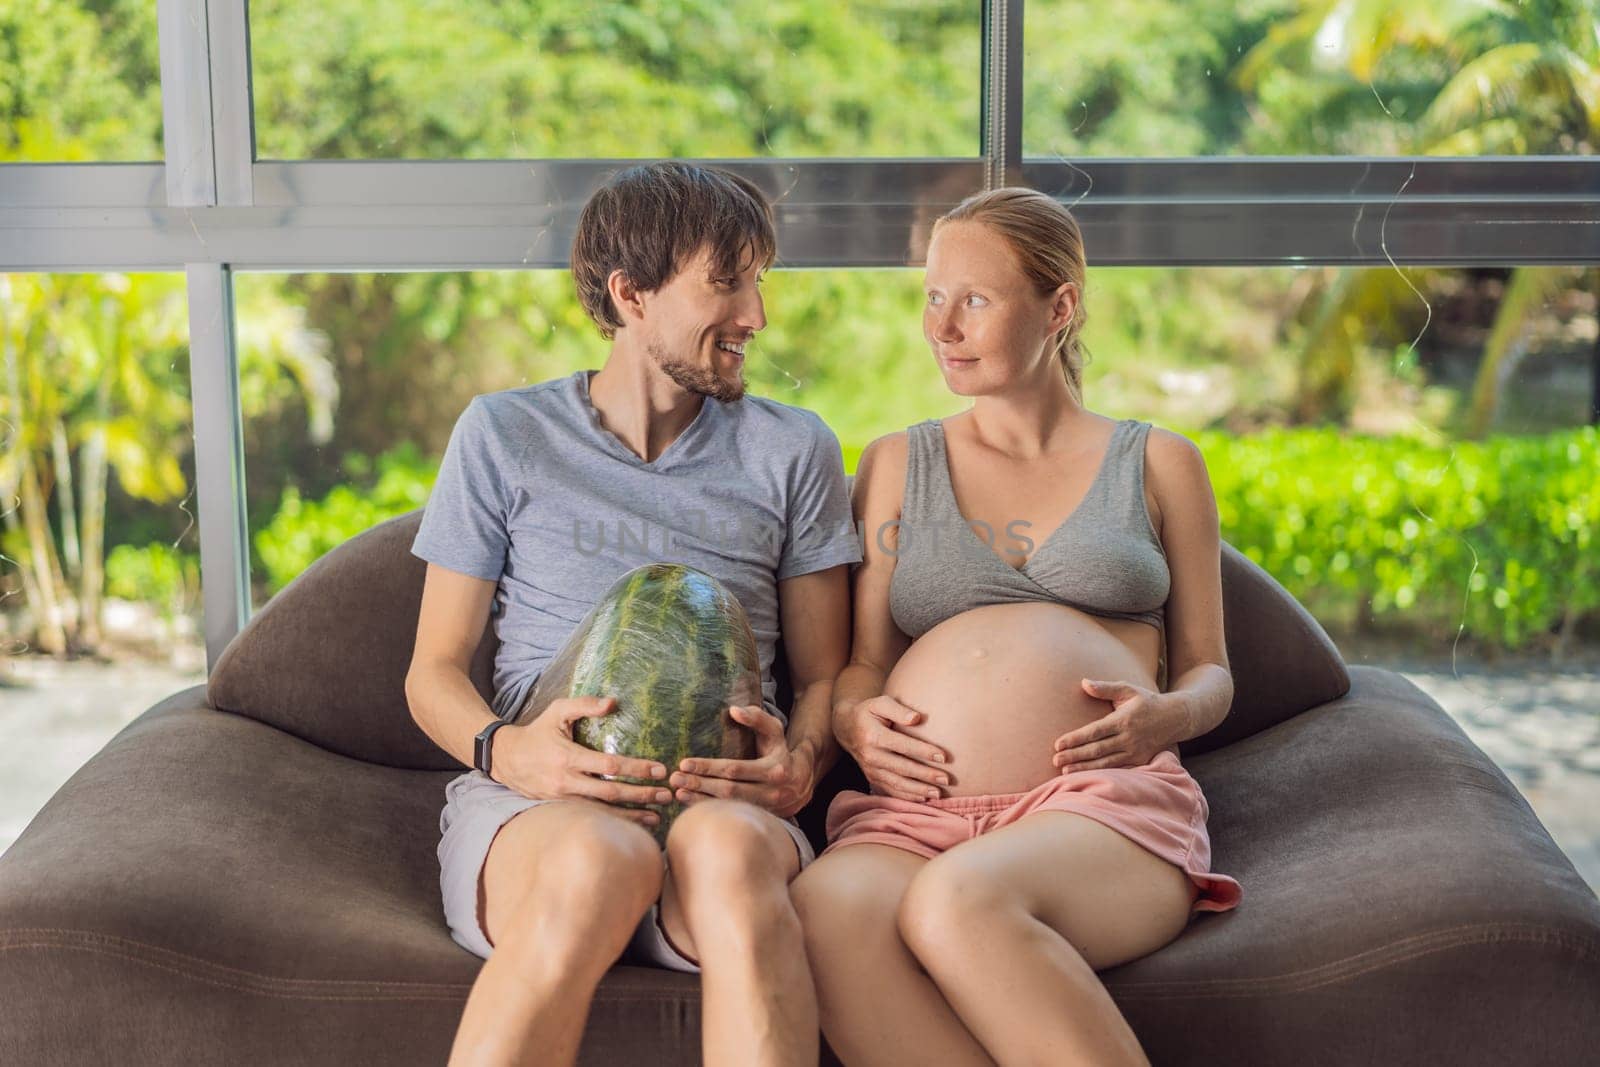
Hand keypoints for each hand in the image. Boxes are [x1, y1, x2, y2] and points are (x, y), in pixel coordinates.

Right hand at [493, 696, 674, 829]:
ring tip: (657, 816)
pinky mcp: (561, 808)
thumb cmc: (536, 731)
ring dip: (631, 815)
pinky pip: (591, 817)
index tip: (659, 769)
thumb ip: (584, 704)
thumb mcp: (557, 711)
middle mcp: (566, 782)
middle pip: (610, 793)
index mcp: (567, 757)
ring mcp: (563, 799)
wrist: (505, 758)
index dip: (636, 768)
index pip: (609, 765)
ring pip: (602, 812)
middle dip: (641, 795)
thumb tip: (613, 702)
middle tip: (667, 795)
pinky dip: (613, 822)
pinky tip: (633, 823)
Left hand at [669, 705, 815, 818]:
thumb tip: (734, 710)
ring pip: (727, 806)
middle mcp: (771, 792)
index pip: (735, 769)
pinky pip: (729, 814)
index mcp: (774, 769)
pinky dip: (708, 808)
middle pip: (728, 791)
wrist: (801, 782)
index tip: (685, 763)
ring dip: (699, 800)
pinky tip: (689, 802)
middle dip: (699, 784)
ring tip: (677, 791)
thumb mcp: (774, 731)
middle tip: (674, 778)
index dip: (708, 767)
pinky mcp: (757, 818)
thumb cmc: (780, 751)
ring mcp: (765, 809)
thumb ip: (757, 717)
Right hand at [834, 694, 949, 802]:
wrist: (847, 727)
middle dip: (925, 776)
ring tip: (938, 793)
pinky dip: (907, 797)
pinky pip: (890, 791)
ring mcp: (870, 770)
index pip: (902, 745)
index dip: (923, 751)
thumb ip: (898, 709)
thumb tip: (916, 718)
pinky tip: (923, 799)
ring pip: (896, 784)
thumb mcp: (880, 703)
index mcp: (873, 736)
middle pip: (902, 768)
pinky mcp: (872, 778)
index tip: (943, 757)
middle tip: (946, 779)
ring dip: (918, 790)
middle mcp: (870, 756)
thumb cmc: (869, 712)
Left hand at [1052, 678, 1183, 772]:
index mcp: (1123, 720)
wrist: (1176, 718)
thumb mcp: (1128, 689)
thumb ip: (1105, 688)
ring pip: (1106, 762)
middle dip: (1075, 755)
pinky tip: (1086, 775)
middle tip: (1055, 760)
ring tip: (1065, 770)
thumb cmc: (1147, 701)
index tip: (1058, 744)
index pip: (1094, 732)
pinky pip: (1117, 768)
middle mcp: (1129, 738)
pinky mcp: (1140, 760)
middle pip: (1097, 749)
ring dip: (1084, 767)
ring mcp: (1135, 751)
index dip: (1076, 739)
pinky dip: (1101, 772)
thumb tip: (1084, 683)